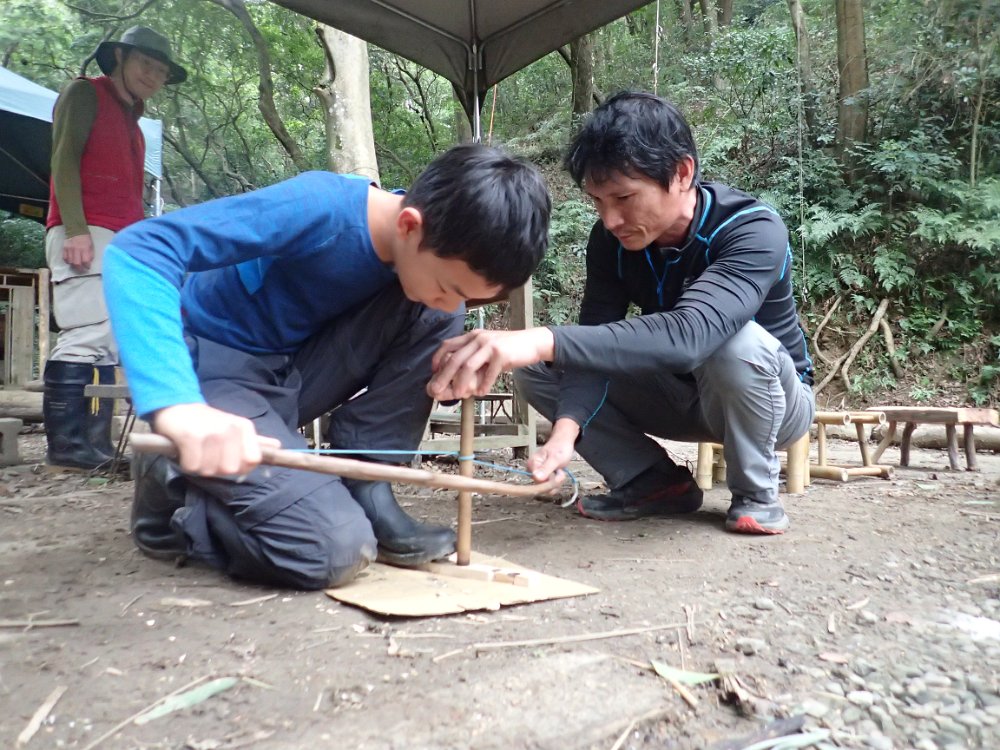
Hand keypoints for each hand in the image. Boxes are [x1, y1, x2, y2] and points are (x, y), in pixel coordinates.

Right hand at [63, 233, 94, 271]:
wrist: (76, 230)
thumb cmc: (86, 238)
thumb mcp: (91, 245)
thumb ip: (90, 254)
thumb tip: (89, 262)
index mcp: (85, 248)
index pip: (85, 261)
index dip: (87, 266)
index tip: (88, 267)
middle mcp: (76, 249)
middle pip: (77, 263)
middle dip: (80, 268)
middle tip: (81, 269)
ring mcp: (69, 249)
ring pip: (70, 262)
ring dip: (73, 265)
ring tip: (76, 265)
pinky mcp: (64, 248)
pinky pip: (64, 258)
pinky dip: (67, 261)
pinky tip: (70, 261)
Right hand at [152, 403, 280, 475]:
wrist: (176, 405)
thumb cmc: (208, 422)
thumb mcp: (235, 427)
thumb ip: (255, 441)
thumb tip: (278, 447)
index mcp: (244, 427)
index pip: (253, 460)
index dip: (241, 467)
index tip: (227, 461)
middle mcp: (230, 429)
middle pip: (230, 470)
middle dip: (216, 469)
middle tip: (207, 456)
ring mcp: (211, 432)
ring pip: (209, 470)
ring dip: (200, 466)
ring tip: (196, 451)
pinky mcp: (190, 437)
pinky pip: (192, 467)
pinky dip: (187, 464)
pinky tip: (185, 451)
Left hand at [427, 327, 554, 400]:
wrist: (531, 342)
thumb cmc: (507, 348)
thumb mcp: (486, 348)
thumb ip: (473, 356)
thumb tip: (457, 376)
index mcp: (471, 336)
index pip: (447, 345)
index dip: (437, 359)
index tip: (433, 373)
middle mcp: (478, 338)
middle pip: (454, 358)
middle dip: (443, 376)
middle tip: (436, 391)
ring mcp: (489, 345)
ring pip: (468, 365)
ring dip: (461, 382)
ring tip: (459, 394)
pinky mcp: (501, 354)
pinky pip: (489, 372)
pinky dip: (484, 384)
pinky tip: (481, 392)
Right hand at [526, 418, 579, 483]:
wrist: (565, 442)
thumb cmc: (559, 447)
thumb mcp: (555, 458)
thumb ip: (546, 468)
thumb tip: (536, 478)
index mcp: (532, 464)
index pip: (537, 481)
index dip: (548, 481)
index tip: (556, 473)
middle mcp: (533, 470)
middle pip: (541, 486)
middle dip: (554, 481)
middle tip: (560, 471)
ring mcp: (539, 474)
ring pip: (547, 488)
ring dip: (557, 481)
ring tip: (560, 470)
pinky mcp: (544, 477)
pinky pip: (550, 486)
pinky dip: (557, 481)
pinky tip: (559, 473)